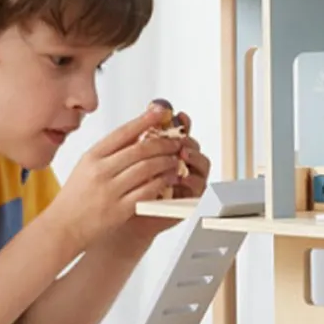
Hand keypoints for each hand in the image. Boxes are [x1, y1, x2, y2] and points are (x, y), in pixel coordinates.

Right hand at [46, 103, 184, 254]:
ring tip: (175, 160)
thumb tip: (137, 133)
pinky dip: (162, 183)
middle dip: (163, 143)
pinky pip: (147, 191)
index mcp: (92, 156)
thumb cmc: (75, 196)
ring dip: (166, 162)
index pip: (122, 133)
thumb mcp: (86, 167)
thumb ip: (109, 152)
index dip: (144, 120)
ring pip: (147, 169)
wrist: (63, 227)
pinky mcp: (119, 210)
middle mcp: (100, 171)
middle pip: (139, 150)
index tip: (160, 112)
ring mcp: (110, 191)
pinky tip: (169, 179)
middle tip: (176, 141)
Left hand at [125, 111, 212, 240]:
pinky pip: (198, 188)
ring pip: (202, 165)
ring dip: (195, 158)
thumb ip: (141, 134)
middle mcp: (181, 164)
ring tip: (184, 155)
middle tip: (180, 139)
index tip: (179, 116)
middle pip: (194, 146)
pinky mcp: (189, 199)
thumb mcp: (129, 156)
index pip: (180, 132)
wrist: (122, 216)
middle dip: (188, 141)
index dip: (183, 123)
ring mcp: (187, 182)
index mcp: (168, 151)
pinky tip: (183, 176)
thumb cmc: (124, 187)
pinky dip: (192, 181)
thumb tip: (152, 107)